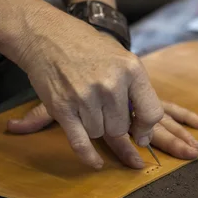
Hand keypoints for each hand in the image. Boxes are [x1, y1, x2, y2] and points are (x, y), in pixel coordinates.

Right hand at [14, 8, 163, 169]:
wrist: (45, 34)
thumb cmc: (86, 47)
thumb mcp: (121, 58)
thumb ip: (136, 90)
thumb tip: (145, 134)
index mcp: (131, 69)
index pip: (152, 114)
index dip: (147, 129)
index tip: (141, 135)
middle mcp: (110, 84)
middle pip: (121, 128)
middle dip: (113, 125)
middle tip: (102, 109)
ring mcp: (85, 97)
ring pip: (100, 134)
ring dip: (94, 126)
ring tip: (84, 103)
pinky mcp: (62, 108)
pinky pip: (81, 142)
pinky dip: (89, 156)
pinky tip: (97, 163)